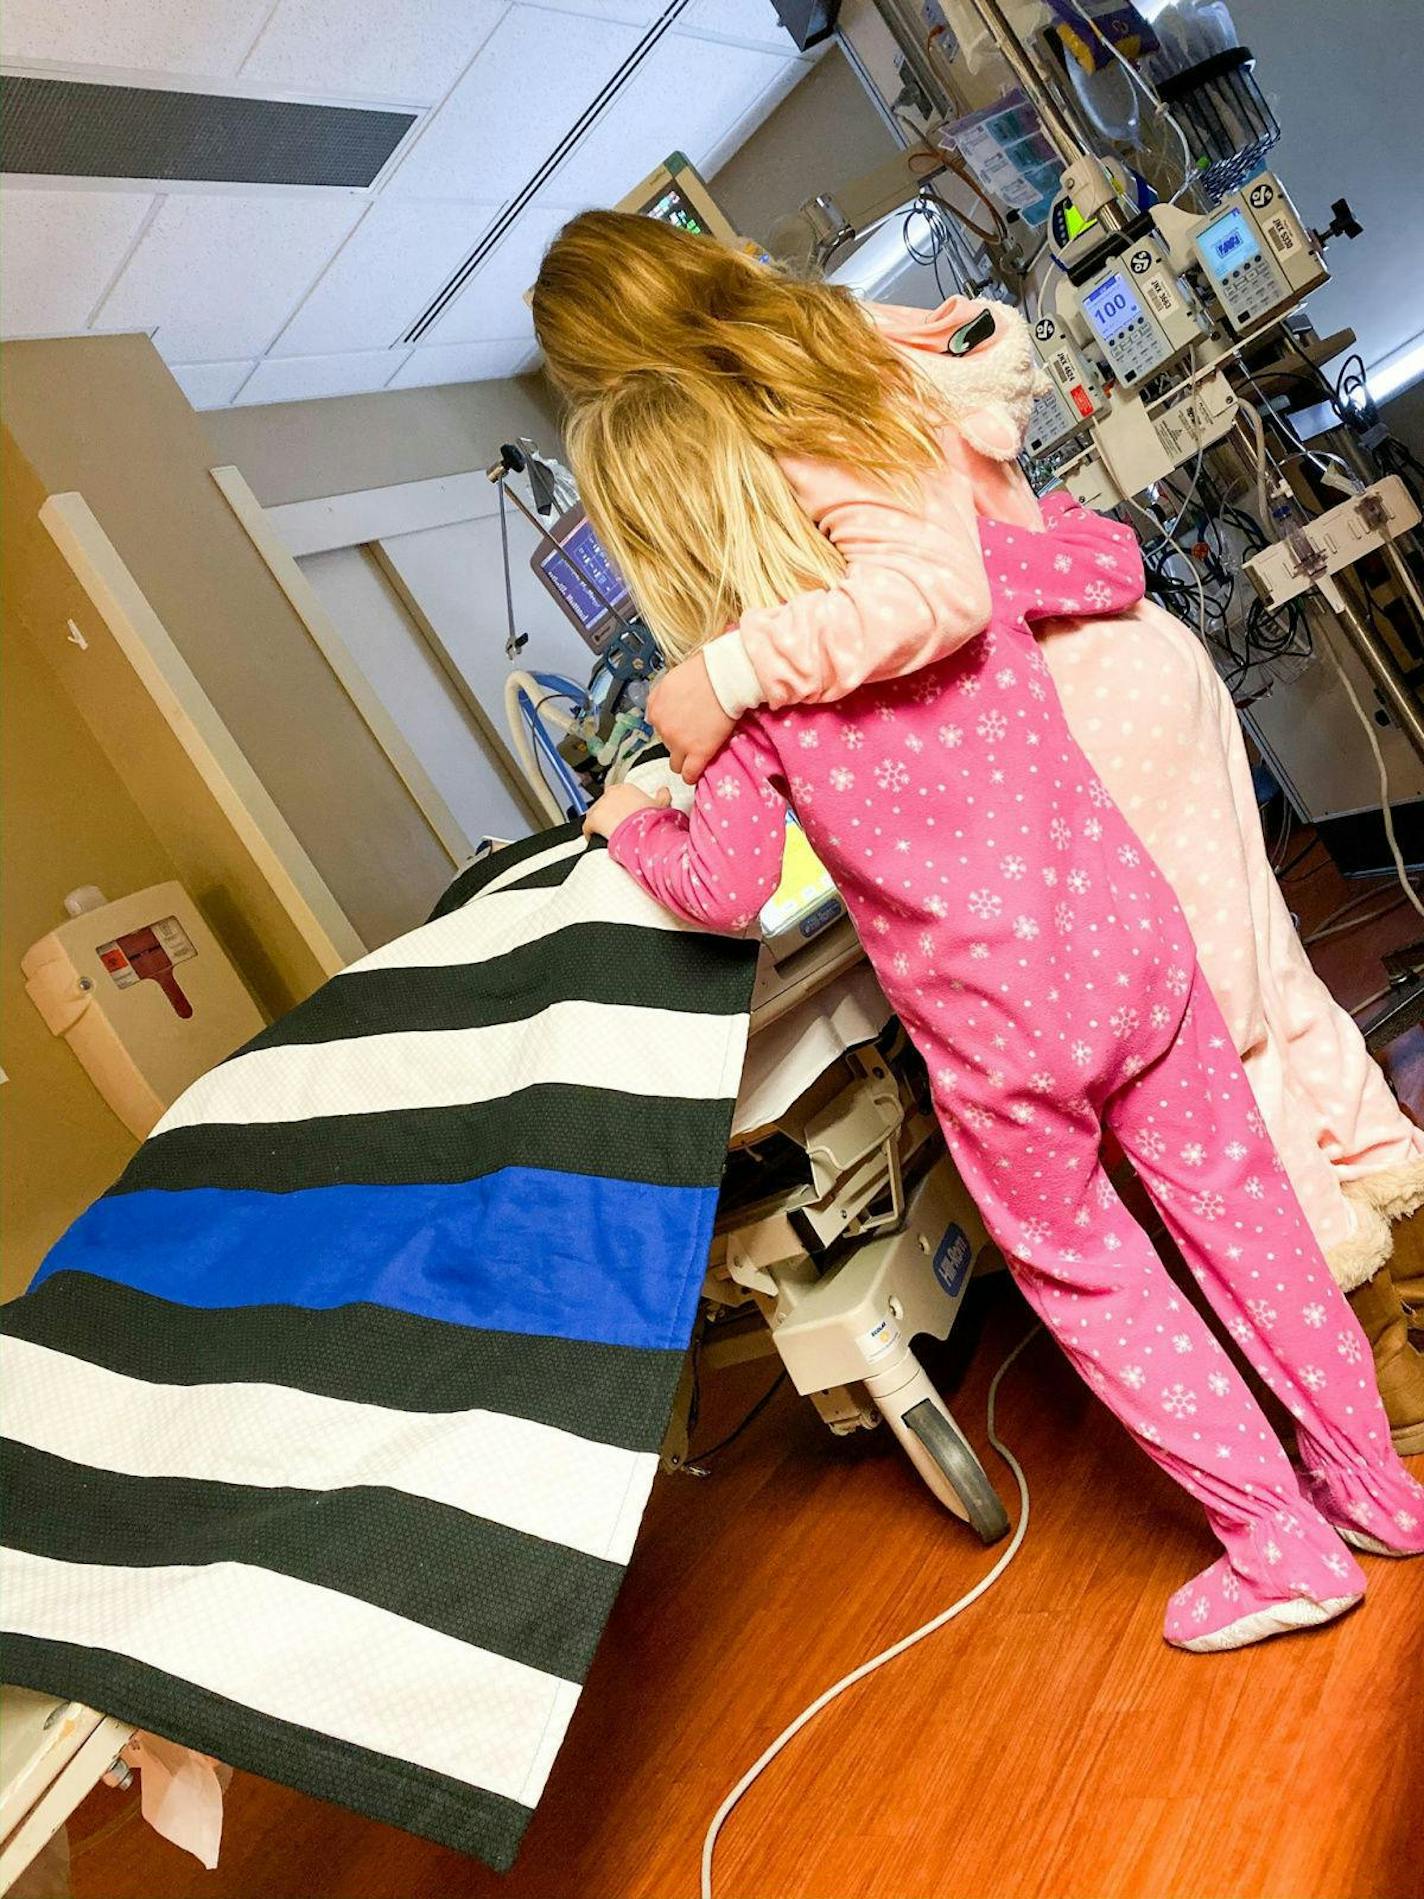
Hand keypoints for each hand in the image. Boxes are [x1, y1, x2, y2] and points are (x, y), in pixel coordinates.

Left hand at [583, 783, 670, 839]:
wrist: (643, 833)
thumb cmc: (651, 820)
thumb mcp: (661, 806)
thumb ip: (662, 796)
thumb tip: (664, 791)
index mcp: (627, 788)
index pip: (616, 793)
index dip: (618, 806)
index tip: (622, 814)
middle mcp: (612, 794)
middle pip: (604, 803)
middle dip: (608, 814)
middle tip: (615, 826)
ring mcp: (601, 806)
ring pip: (595, 814)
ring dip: (598, 823)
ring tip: (606, 834)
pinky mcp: (593, 819)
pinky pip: (587, 827)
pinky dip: (590, 833)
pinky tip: (595, 839)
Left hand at [647, 652, 736, 783]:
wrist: (724, 678)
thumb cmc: (703, 672)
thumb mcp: (670, 679)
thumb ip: (659, 697)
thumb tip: (658, 708)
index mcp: (655, 710)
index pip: (657, 728)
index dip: (672, 728)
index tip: (682, 727)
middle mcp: (664, 729)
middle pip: (666, 745)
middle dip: (678, 742)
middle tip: (694, 735)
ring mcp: (680, 743)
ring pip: (675, 764)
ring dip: (684, 760)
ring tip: (697, 754)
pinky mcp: (699, 752)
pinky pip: (689, 774)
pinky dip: (692, 776)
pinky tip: (697, 773)